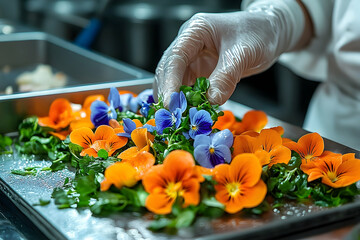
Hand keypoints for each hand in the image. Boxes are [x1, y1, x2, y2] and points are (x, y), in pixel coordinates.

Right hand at [154, 1, 305, 105]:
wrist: (269, 33)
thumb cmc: (258, 33)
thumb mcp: (243, 53)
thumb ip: (226, 76)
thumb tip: (211, 101)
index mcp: (195, 31)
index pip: (176, 57)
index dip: (170, 81)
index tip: (171, 103)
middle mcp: (189, 44)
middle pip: (169, 70)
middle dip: (169, 93)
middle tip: (173, 116)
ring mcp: (192, 59)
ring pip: (175, 82)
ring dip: (177, 100)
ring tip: (179, 119)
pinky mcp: (199, 72)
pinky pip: (189, 88)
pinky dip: (189, 102)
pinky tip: (191, 114)